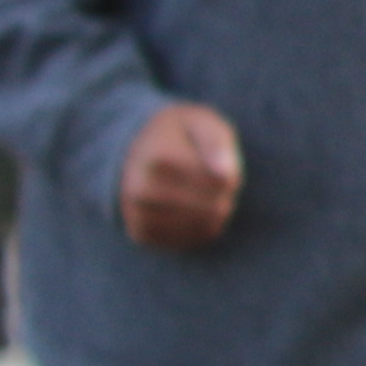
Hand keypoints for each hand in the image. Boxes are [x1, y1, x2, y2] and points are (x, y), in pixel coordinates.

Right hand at [118, 102, 243, 250]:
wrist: (133, 149)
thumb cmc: (179, 134)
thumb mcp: (202, 123)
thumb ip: (217, 145)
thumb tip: (227, 177)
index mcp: (158, 159)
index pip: (221, 183)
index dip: (232, 176)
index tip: (220, 165)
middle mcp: (142, 190)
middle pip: (215, 208)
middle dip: (225, 196)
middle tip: (215, 182)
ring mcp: (138, 214)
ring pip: (205, 227)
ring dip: (216, 213)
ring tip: (203, 193)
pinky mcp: (141, 233)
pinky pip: (190, 241)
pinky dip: (202, 228)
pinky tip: (195, 210)